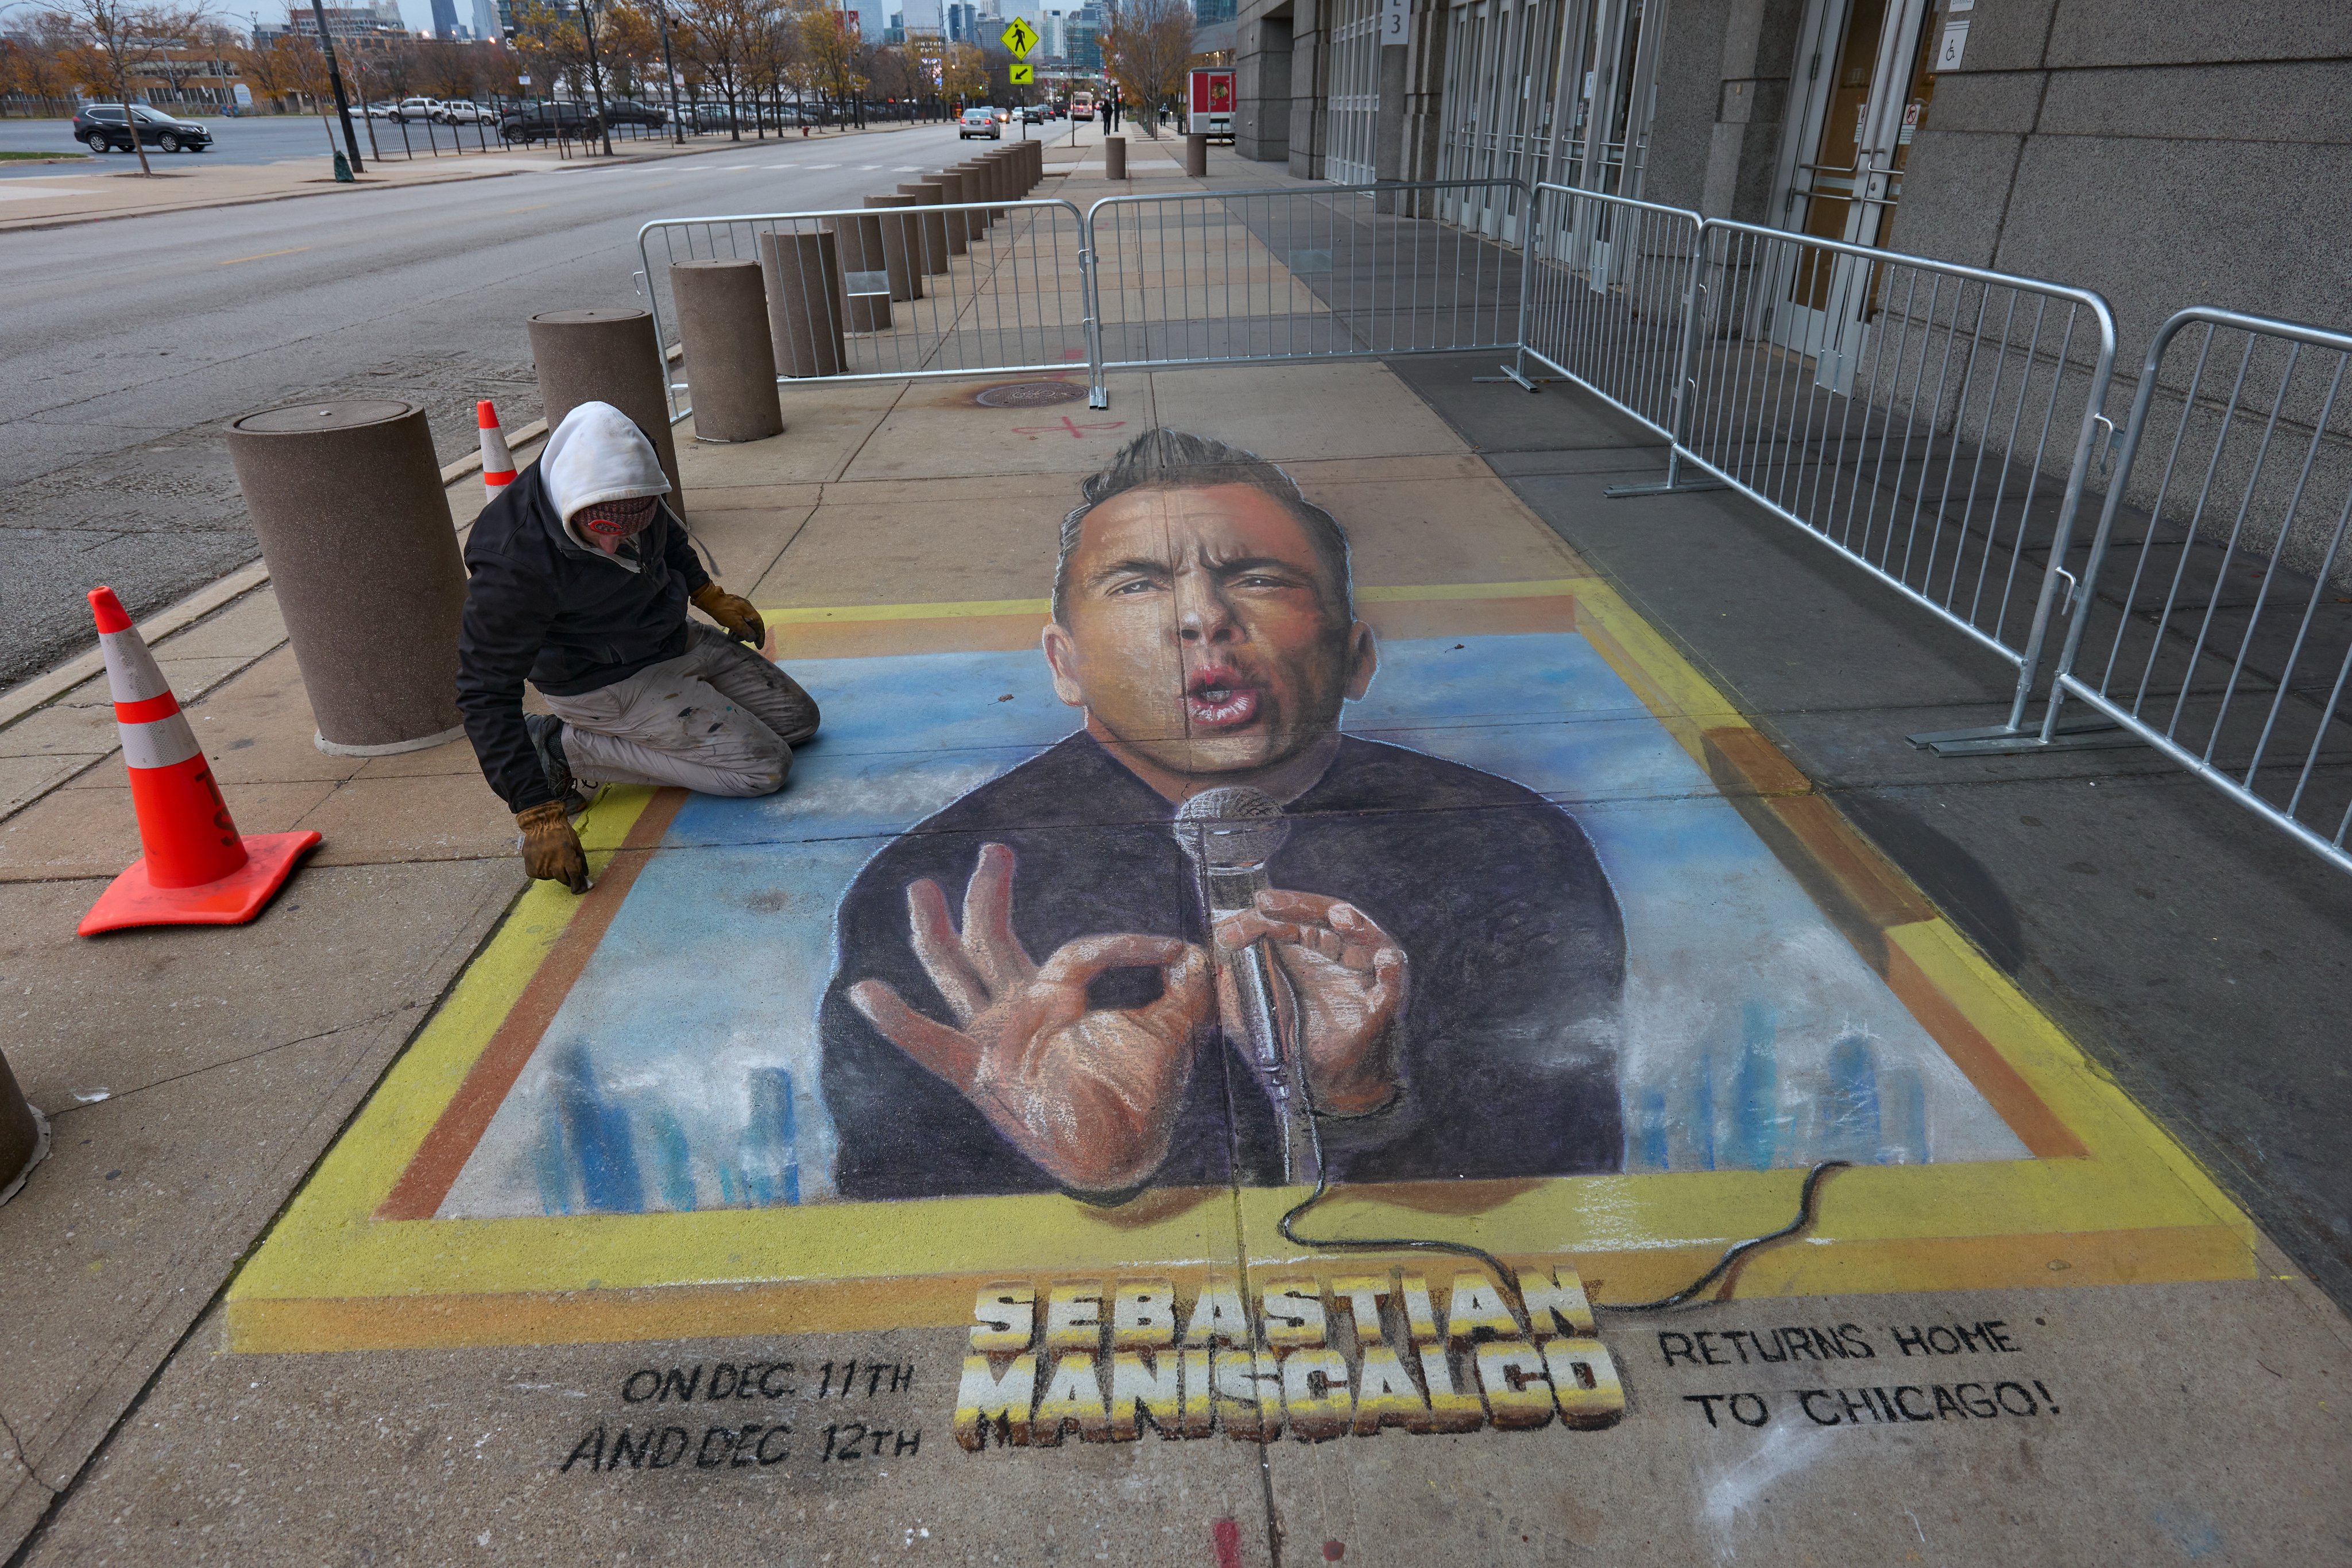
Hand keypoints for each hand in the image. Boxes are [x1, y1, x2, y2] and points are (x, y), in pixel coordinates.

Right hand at [515, 800, 589, 893]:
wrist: (542, 823)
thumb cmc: (561, 832)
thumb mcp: (576, 844)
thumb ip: (581, 860)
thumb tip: (585, 873)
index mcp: (566, 859)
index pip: (574, 877)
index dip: (577, 884)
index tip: (578, 888)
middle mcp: (553, 865)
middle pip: (563, 879)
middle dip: (566, 877)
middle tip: (566, 872)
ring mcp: (541, 867)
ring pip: (551, 877)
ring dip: (554, 872)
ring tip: (552, 860)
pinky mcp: (531, 869)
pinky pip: (539, 875)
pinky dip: (542, 871)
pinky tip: (543, 861)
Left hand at [691, 582, 765, 647]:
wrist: (711, 598)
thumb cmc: (723, 611)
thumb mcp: (735, 624)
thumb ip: (746, 632)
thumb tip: (753, 638)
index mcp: (751, 613)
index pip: (759, 627)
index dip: (760, 638)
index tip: (759, 646)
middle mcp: (749, 608)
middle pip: (752, 625)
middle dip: (747, 635)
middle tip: (738, 640)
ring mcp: (742, 606)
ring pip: (745, 621)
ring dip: (741, 631)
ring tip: (732, 637)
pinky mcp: (735, 605)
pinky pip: (740, 618)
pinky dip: (737, 625)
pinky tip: (731, 629)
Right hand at [848, 842, 1211, 1193]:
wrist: (1117, 1154)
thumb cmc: (1139, 1100)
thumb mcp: (1171, 1034)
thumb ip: (1187, 993)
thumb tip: (1203, 952)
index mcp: (1060, 998)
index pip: (1080, 951)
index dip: (1128, 947)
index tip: (1176, 951)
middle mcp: (1019, 1012)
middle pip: (993, 939)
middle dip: (990, 893)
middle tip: (994, 850)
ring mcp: (992, 1037)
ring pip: (957, 971)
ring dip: (936, 929)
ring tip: (921, 886)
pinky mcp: (977, 1071)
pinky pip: (931, 1043)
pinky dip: (899, 1021)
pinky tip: (864, 991)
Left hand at [1214, 892, 1404, 1115]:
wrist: (1322, 1088)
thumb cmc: (1291, 1044)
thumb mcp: (1249, 1013)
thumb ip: (1232, 985)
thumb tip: (1214, 952)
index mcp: (1306, 950)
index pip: (1287, 920)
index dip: (1258, 919)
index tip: (1228, 930)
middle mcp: (1336, 955)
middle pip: (1322, 917)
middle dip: (1295, 907)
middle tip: (1264, 904)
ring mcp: (1362, 976)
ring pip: (1365, 938)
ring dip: (1355, 925)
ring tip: (1338, 917)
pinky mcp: (1382, 1004)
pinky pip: (1393, 982)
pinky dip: (1391, 969)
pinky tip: (1385, 961)